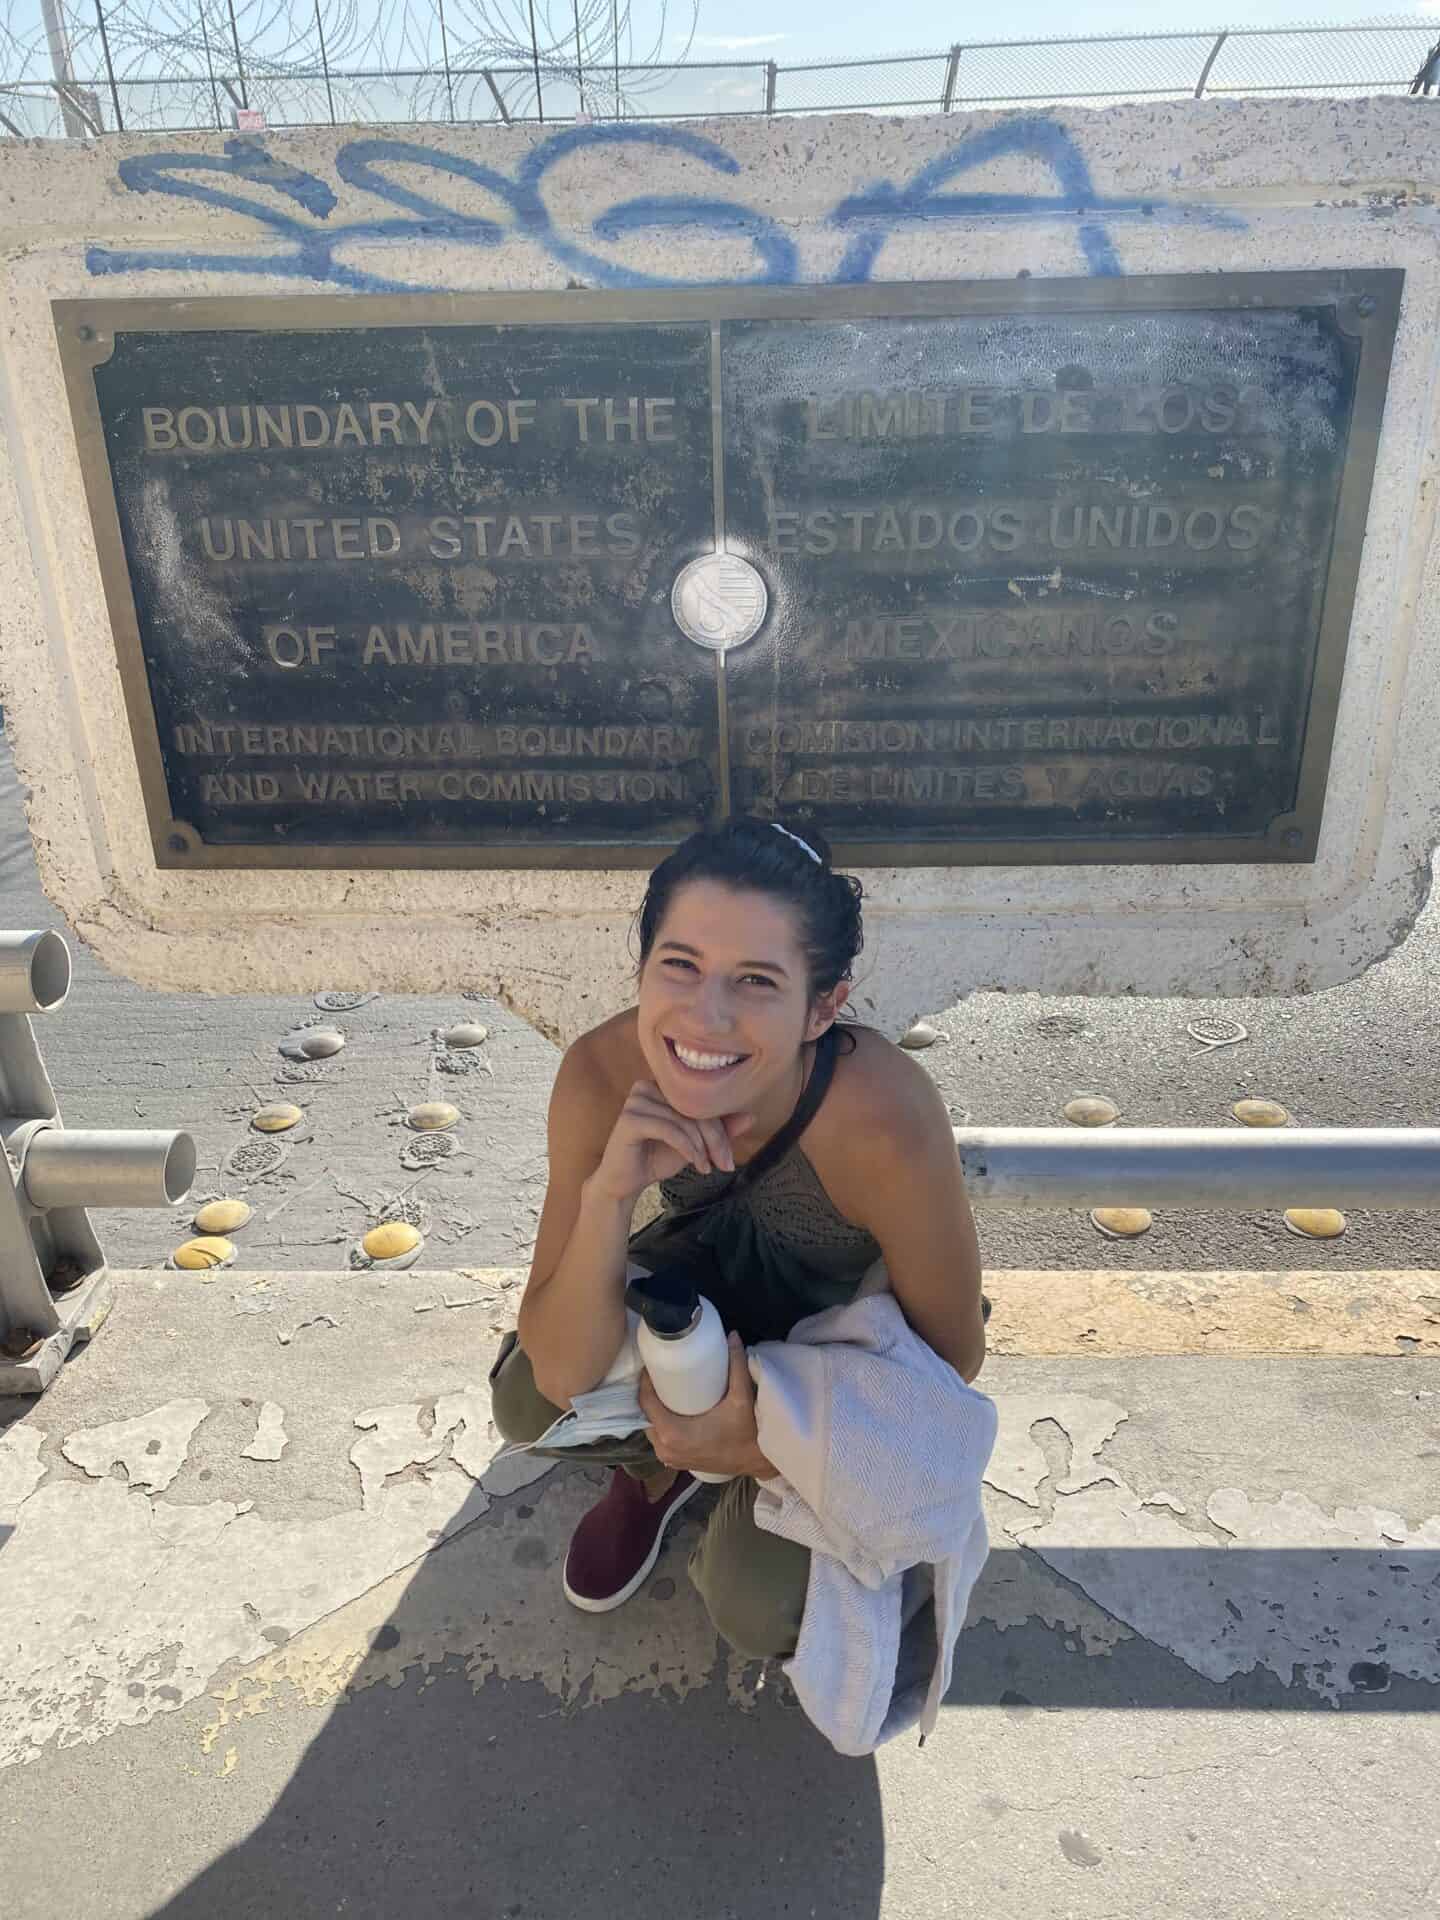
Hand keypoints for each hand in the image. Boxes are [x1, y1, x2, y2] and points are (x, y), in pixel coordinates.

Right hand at [589, 1080, 750, 1207]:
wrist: (624, 1182)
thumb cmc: (656, 1158)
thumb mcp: (694, 1144)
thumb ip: (719, 1129)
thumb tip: (751, 1116)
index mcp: (663, 1086)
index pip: (701, 1101)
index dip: (720, 1128)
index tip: (728, 1157)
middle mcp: (648, 1086)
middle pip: (695, 1109)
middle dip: (715, 1139)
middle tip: (725, 1164)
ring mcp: (637, 1100)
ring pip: (684, 1120)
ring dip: (701, 1147)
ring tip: (706, 1167)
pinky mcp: (629, 1118)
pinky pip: (669, 1129)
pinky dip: (687, 1148)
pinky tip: (696, 1164)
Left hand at [638, 1334, 774, 1480]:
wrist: (757, 1461)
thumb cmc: (747, 1432)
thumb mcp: (741, 1396)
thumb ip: (736, 1365)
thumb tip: (732, 1335)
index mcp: (672, 1433)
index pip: (646, 1402)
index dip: (646, 1381)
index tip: (653, 1364)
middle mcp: (665, 1448)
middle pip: (646, 1414)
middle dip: (650, 1393)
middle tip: (661, 1373)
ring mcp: (670, 1458)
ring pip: (651, 1427)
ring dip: (654, 1409)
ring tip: (664, 1387)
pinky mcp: (677, 1462)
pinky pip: (659, 1439)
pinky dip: (660, 1424)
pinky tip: (668, 1409)